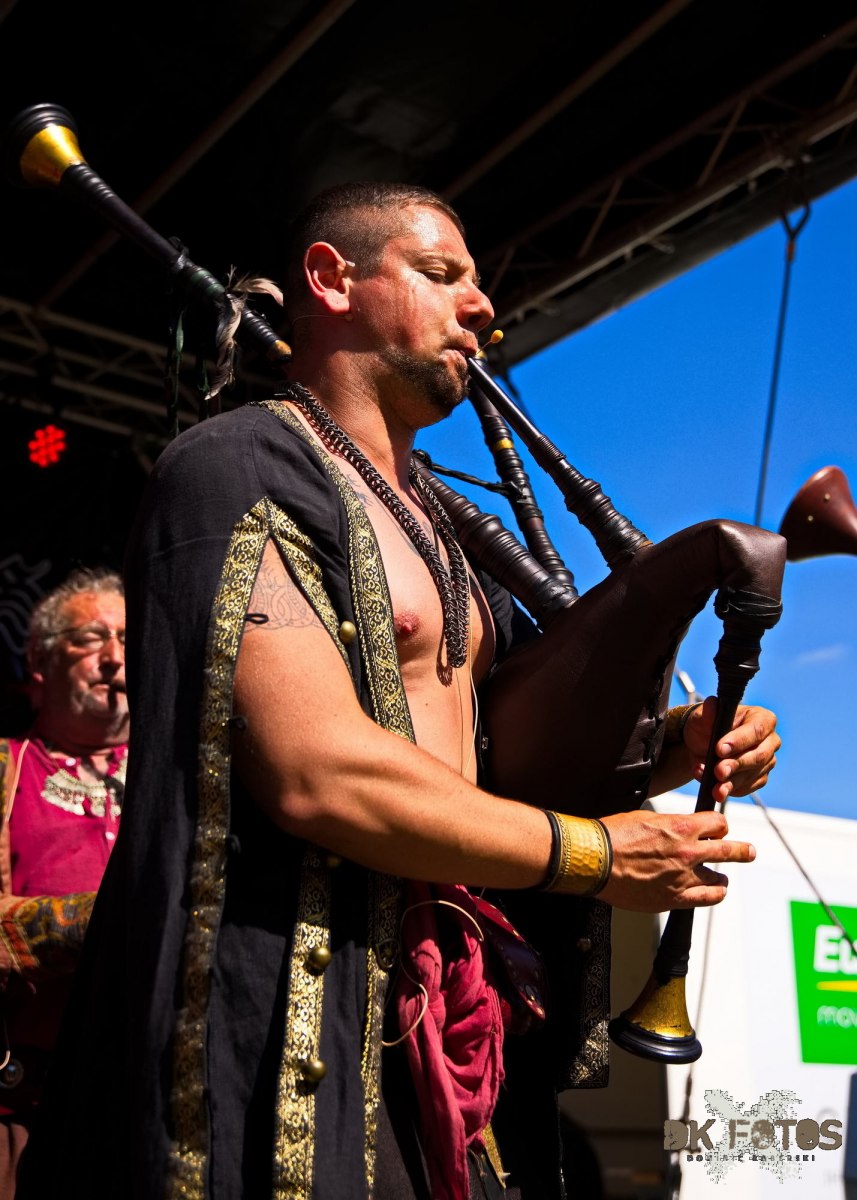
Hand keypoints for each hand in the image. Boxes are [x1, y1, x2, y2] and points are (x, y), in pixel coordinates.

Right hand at [598, 807, 754, 911]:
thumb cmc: (614, 835)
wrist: (596, 860)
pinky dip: (713, 894)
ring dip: (721, 877)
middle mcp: (688, 852)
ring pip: (720, 878)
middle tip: (749, 852)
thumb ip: (669, 826)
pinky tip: (712, 892)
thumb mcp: (645, 818)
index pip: (718, 823)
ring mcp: (683, 878)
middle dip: (742, 850)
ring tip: (721, 878)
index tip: (718, 829)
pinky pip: (707, 899)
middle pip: (729, 850)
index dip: (718, 825)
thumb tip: (679, 830)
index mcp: (681, 827)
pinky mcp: (674, 899)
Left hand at [683, 697, 779, 802]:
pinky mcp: (759, 778)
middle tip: (718, 771)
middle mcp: (770, 741)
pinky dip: (730, 789)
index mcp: (762, 718)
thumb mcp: (702, 717)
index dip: (739, 741)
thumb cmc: (706, 726)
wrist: (701, 746)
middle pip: (759, 756)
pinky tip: (715, 789)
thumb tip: (711, 703)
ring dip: (731, 782)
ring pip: (752, 775)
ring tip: (714, 787)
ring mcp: (767, 761)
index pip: (756, 730)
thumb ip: (708, 713)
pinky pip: (747, 788)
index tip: (719, 749)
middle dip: (736, 765)